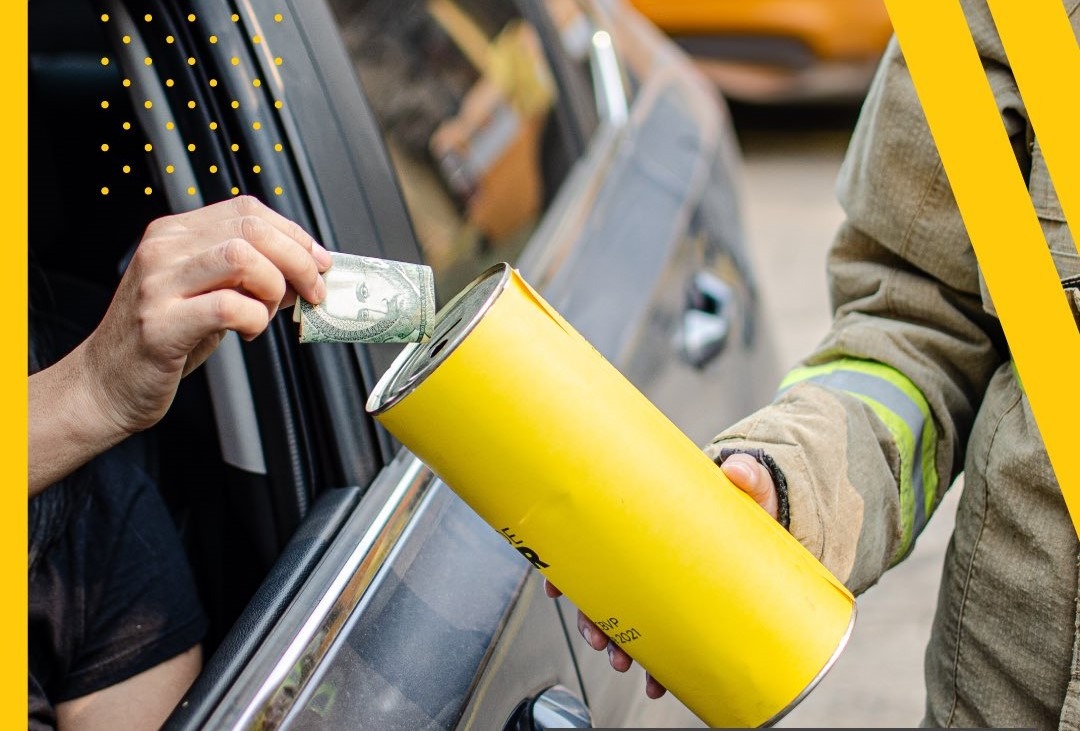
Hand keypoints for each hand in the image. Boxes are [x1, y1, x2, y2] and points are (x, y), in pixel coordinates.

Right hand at [29, 196, 330, 494]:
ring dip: (274, 286)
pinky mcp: (160, 325)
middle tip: (312, 291)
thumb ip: (248, 277)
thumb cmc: (164, 340)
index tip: (319, 262)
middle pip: (251, 228)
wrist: (107, 384)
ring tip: (268, 312)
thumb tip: (305, 271)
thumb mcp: (206, 294)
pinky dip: (254, 319)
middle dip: (297, 259)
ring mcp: (158, 285)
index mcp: (174, 234)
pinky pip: (227, 307)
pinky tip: (248, 332)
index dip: (294, 234)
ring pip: (241, 258)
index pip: (248, 210)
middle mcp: (163, 250)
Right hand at [544, 453, 778, 699]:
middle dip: (594, 619)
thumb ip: (748, 474)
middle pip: (607, 588)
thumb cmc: (750, 500)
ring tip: (623, 661)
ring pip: (628, 617)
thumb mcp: (749, 484)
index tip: (557, 587)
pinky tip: (658, 680)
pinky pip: (663, 638)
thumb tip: (739, 471)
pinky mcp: (689, 606)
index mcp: (653, 522)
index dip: (571, 565)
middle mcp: (652, 557)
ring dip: (618, 644)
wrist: (776, 523)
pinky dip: (656, 663)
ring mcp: (668, 583)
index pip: (600, 543)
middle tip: (599, 638)